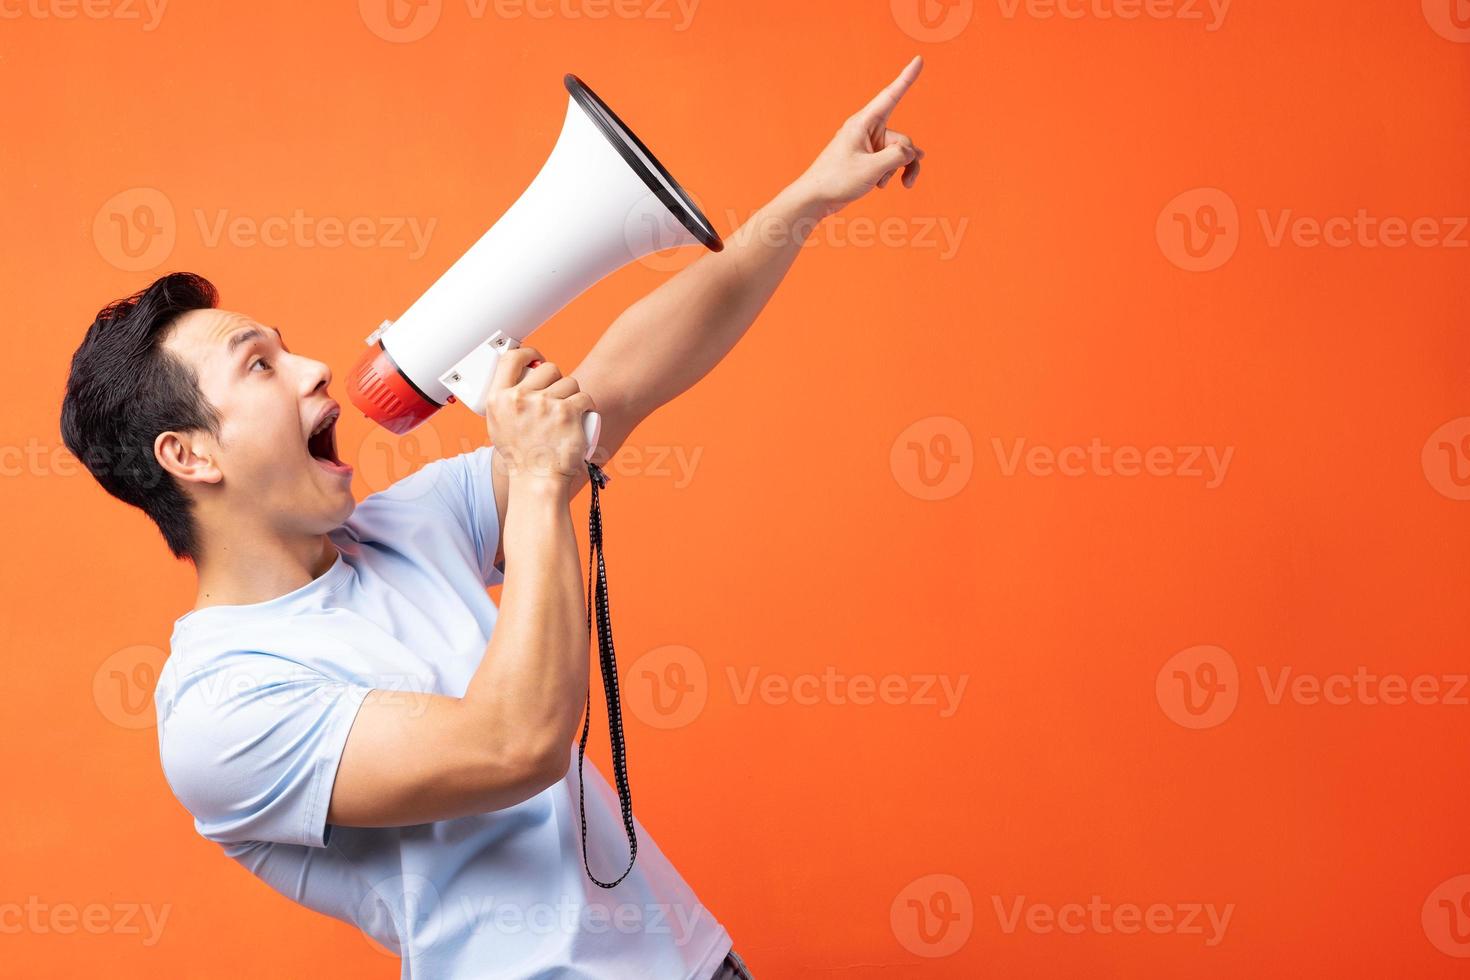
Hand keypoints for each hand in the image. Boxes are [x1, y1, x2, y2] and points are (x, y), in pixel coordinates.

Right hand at [484, 346, 595, 480]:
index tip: (537, 357)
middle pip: (548, 368)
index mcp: (499, 399)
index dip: (528, 352)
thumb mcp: (499, 426)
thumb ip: (505, 402)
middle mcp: (520, 398)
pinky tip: (582, 417)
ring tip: (568, 415)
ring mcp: (544, 404)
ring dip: (574, 395)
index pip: (511, 358)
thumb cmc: (521, 457)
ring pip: (570, 382)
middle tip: (557, 400)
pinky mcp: (568, 412)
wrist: (537, 481)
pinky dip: (587, 407)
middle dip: (557, 380)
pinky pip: (585, 397)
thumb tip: (517, 380)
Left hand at [794, 56, 926, 218]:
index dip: (907, 77)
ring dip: (898, 169)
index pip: (891, 96)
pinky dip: (888, 173)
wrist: (815, 199)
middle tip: (905, 181)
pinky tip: (879, 184)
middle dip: (907, 159)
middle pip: (901, 138)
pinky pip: (888, 161)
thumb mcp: (872, 169)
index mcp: (863, 123)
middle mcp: (866, 130)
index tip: (919, 59)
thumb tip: (912, 153)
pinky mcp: (867, 158)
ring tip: (893, 185)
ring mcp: (867, 144)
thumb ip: (898, 156)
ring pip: (897, 152)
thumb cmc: (837, 180)